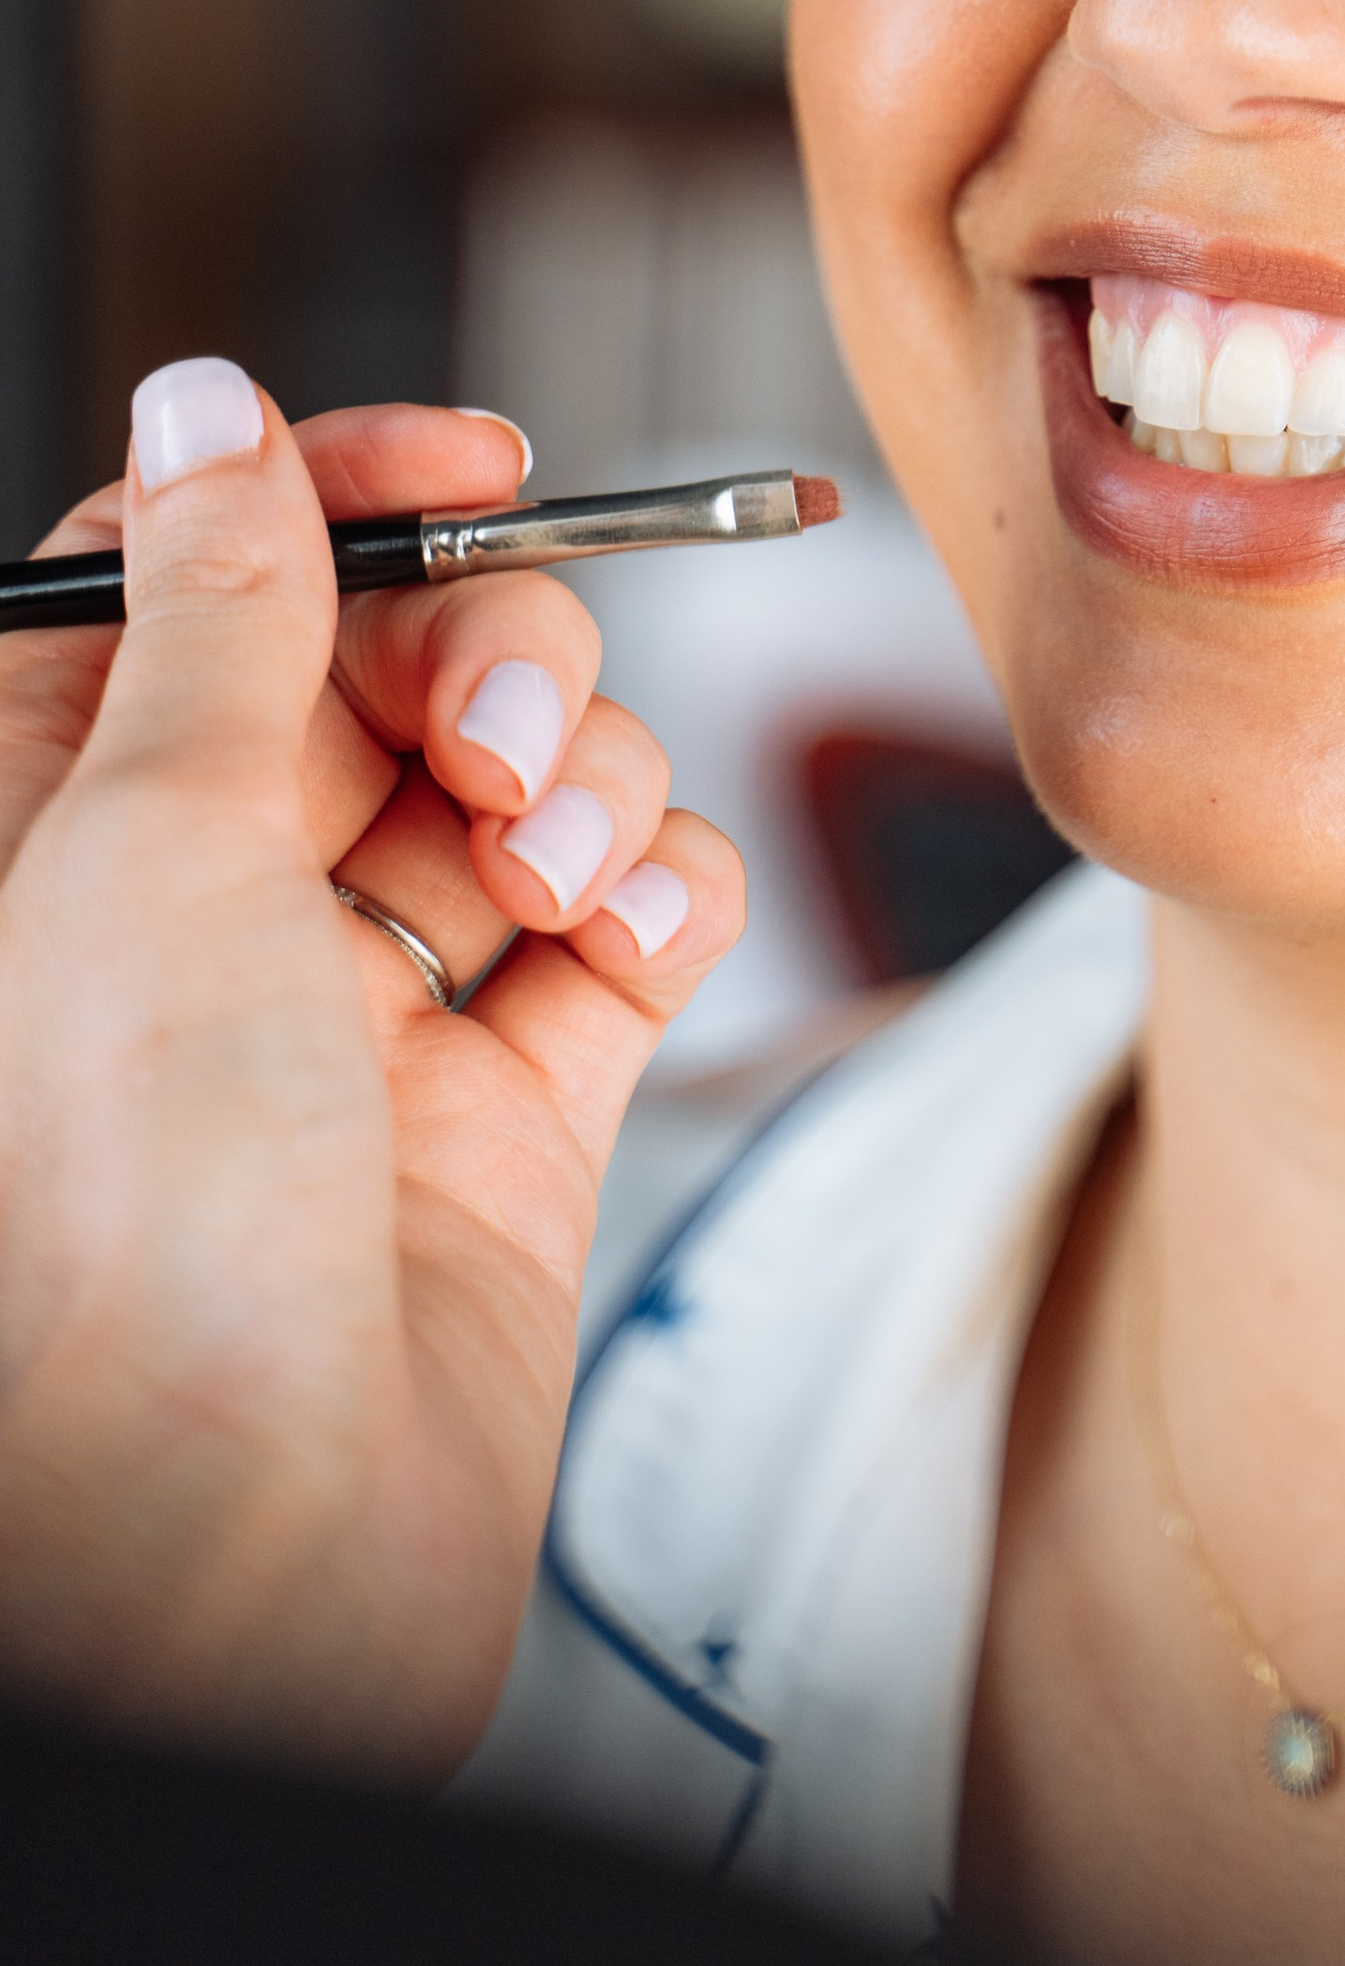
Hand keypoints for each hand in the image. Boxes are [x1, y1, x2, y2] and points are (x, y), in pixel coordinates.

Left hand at [0, 363, 745, 1775]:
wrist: (245, 1563)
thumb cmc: (125, 1228)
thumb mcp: (137, 841)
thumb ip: (215, 604)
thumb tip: (210, 402)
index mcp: (65, 813)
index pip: (204, 566)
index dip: (338, 486)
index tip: (479, 456)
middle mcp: (209, 899)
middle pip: (398, 655)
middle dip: (496, 653)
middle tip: (502, 738)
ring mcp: (368, 1003)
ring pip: (533, 779)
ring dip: (587, 783)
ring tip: (553, 881)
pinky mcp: (515, 1104)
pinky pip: (629, 924)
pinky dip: (658, 901)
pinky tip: (625, 949)